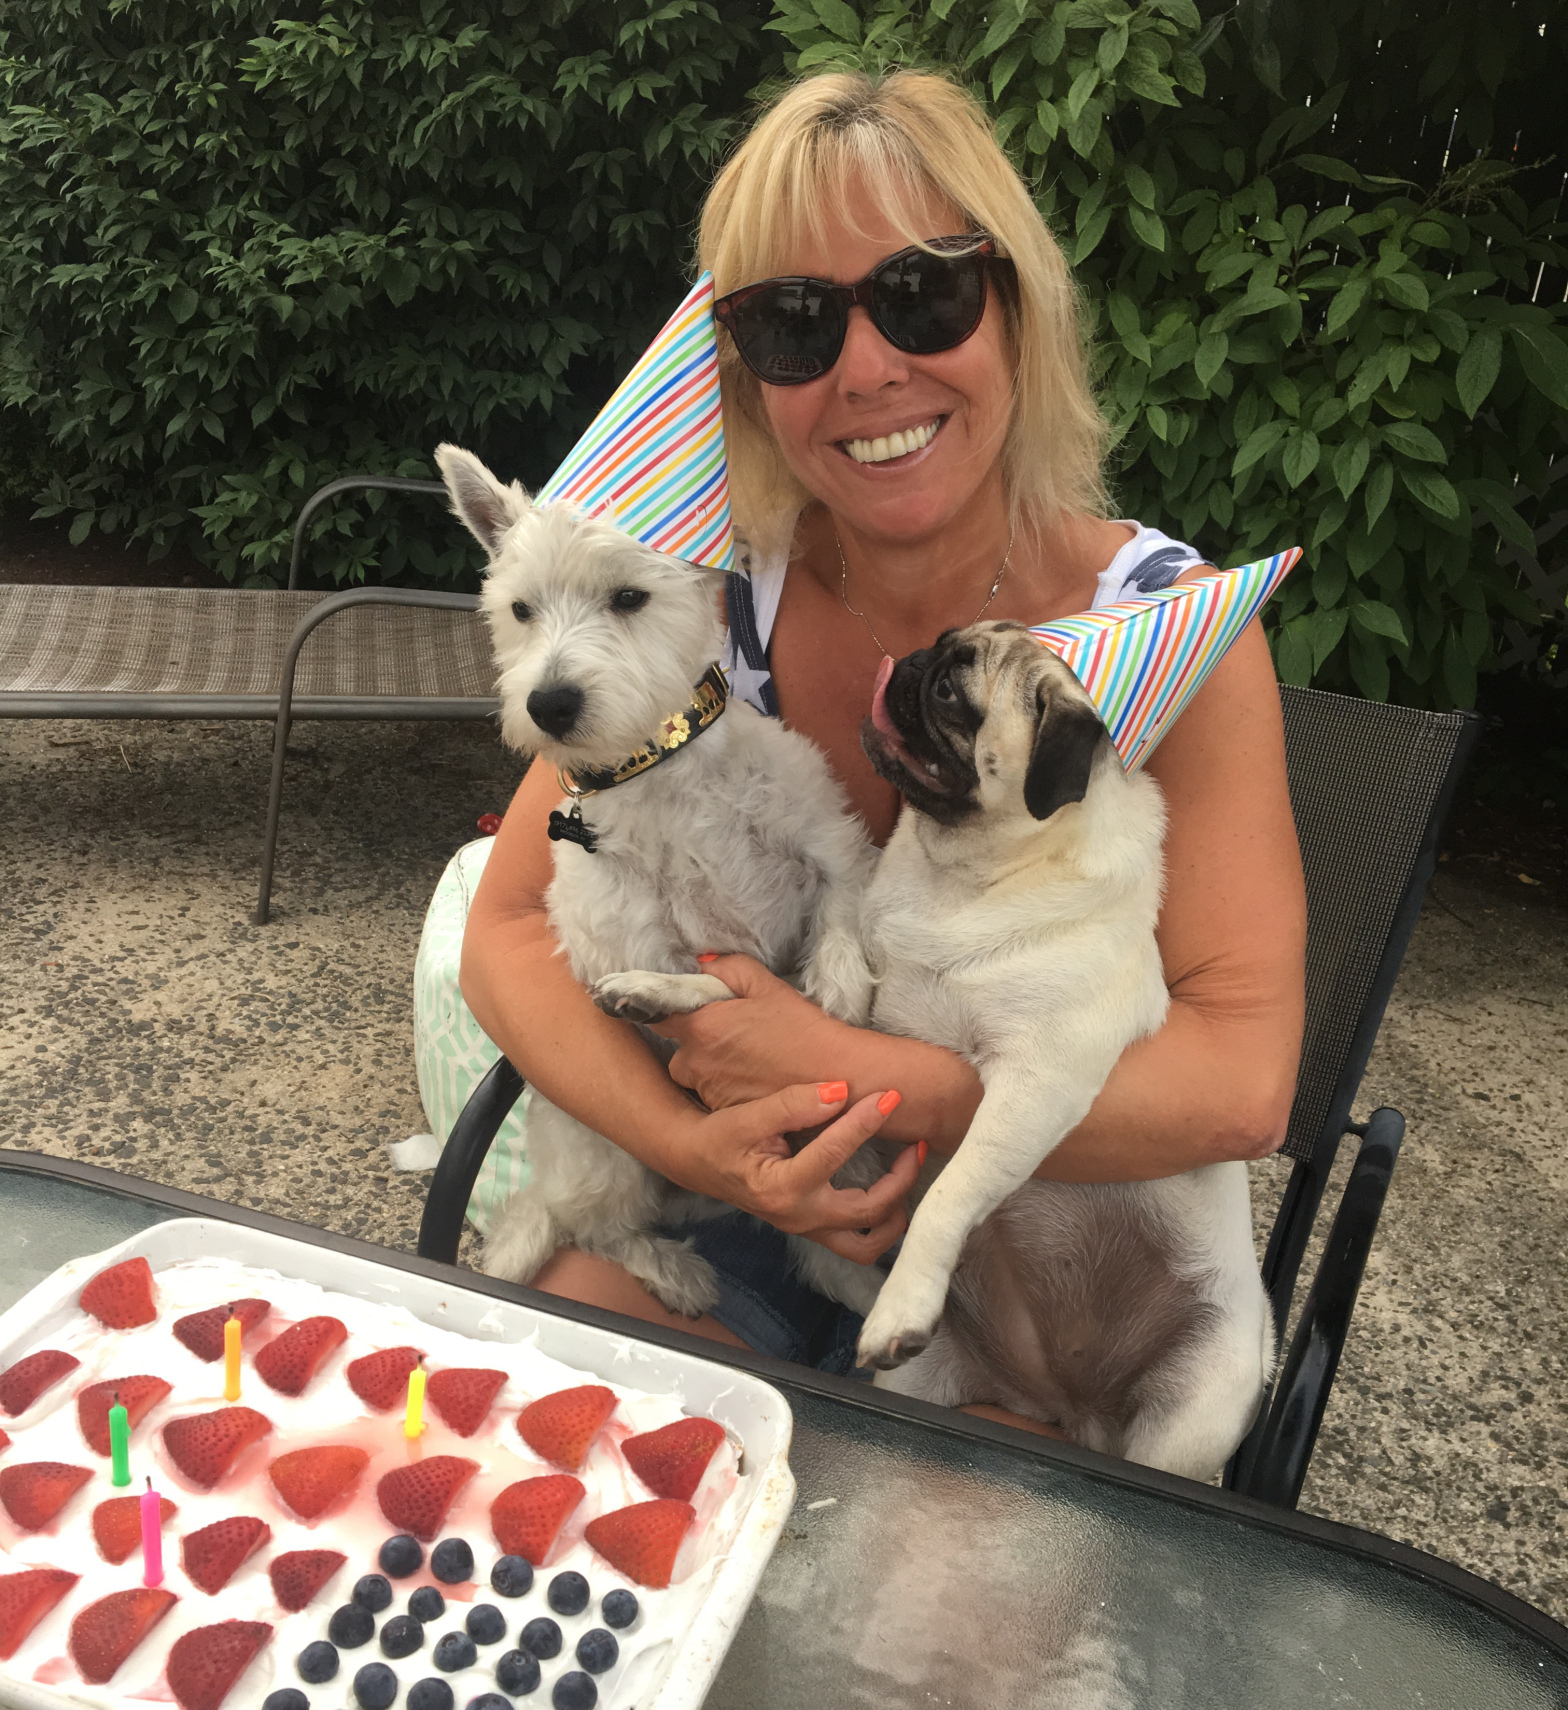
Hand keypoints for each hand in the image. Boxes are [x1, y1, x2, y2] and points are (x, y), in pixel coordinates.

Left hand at [652, 954, 848, 1109]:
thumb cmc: (804, 1031)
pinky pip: (715, 1098)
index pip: (659, 1014)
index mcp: (702, 1026)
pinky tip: (756, 1082)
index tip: (689, 1008)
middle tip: (732, 1039)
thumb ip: (730, 969)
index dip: (672, 1009)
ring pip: (697, 1077)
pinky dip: (728, 1091)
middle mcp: (696, 1062)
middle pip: (679, 1051)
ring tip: (749, 1062)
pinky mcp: (724, 1114)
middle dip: (697, 1045)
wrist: (837, 1079)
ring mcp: (708, 1091)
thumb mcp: (769, 987)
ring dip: (712, 1070)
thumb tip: (704, 964)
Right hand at [659, 1080, 922, 1265]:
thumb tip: (839, 1091)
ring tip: (909, 1172)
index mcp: (782, 1188)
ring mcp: (808, 1228)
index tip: (890, 1095)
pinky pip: (858, 1241)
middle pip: (868, 1211)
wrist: (697, 1161)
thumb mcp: (749, 1116)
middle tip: (916, 1142)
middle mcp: (799, 1217)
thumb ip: (793, 1104)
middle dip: (901, 1177)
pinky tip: (893, 1189)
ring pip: (868, 1244)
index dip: (865, 1121)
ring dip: (897, 1213)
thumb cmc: (721, 1136)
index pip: (834, 1154)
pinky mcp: (813, 1228)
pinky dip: (881, 1221)